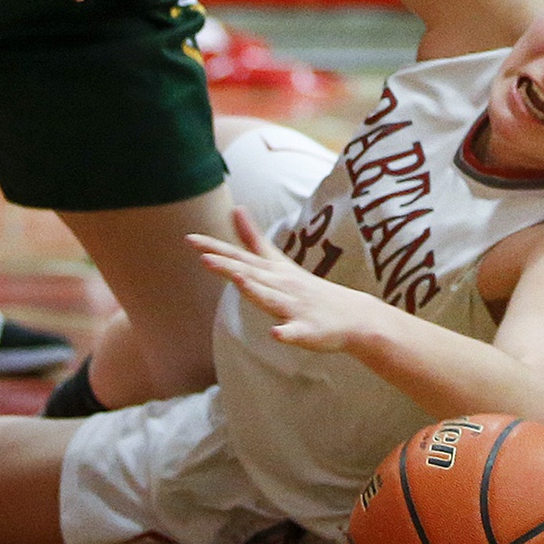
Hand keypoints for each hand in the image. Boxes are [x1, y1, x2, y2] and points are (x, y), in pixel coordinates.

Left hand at [191, 207, 384, 353]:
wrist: (353, 316)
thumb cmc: (307, 289)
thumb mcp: (278, 262)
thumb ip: (254, 239)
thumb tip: (236, 209)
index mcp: (273, 271)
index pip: (240, 258)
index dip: (216, 249)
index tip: (189, 239)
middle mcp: (282, 285)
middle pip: (252, 274)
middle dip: (229, 267)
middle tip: (204, 258)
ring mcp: (296, 307)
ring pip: (272, 299)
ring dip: (256, 291)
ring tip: (240, 282)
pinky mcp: (309, 330)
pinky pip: (297, 332)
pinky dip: (286, 332)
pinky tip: (276, 333)